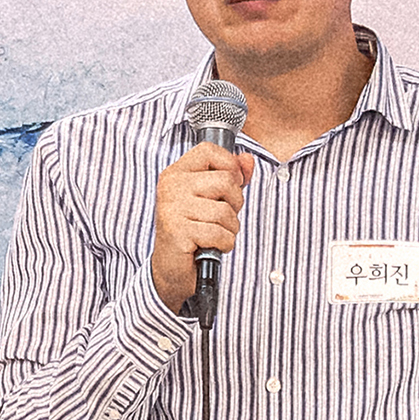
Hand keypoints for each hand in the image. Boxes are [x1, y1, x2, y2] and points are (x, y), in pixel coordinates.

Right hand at [151, 143, 249, 311]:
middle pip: (225, 181)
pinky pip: (220, 233)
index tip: (229, 186)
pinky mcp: (178, 232)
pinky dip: (224, 244)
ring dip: (230, 228)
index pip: (209, 151)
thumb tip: (247, 160)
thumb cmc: (192, 231)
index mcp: (176, 173)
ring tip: (215, 234)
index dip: (230, 166)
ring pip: (225, 211)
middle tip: (222, 218)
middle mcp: (171, 187)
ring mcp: (172, 209)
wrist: (171, 268)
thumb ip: (230, 176)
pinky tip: (212, 246)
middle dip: (235, 203)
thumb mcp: (211, 199)